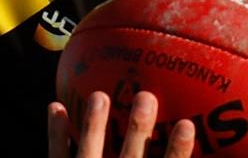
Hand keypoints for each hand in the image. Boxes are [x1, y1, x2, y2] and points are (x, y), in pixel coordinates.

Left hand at [48, 91, 194, 157]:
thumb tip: (192, 136)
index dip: (177, 150)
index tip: (187, 124)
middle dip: (138, 129)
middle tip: (146, 97)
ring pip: (89, 153)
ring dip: (94, 125)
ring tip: (99, 95)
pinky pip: (57, 155)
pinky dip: (56, 133)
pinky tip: (56, 106)